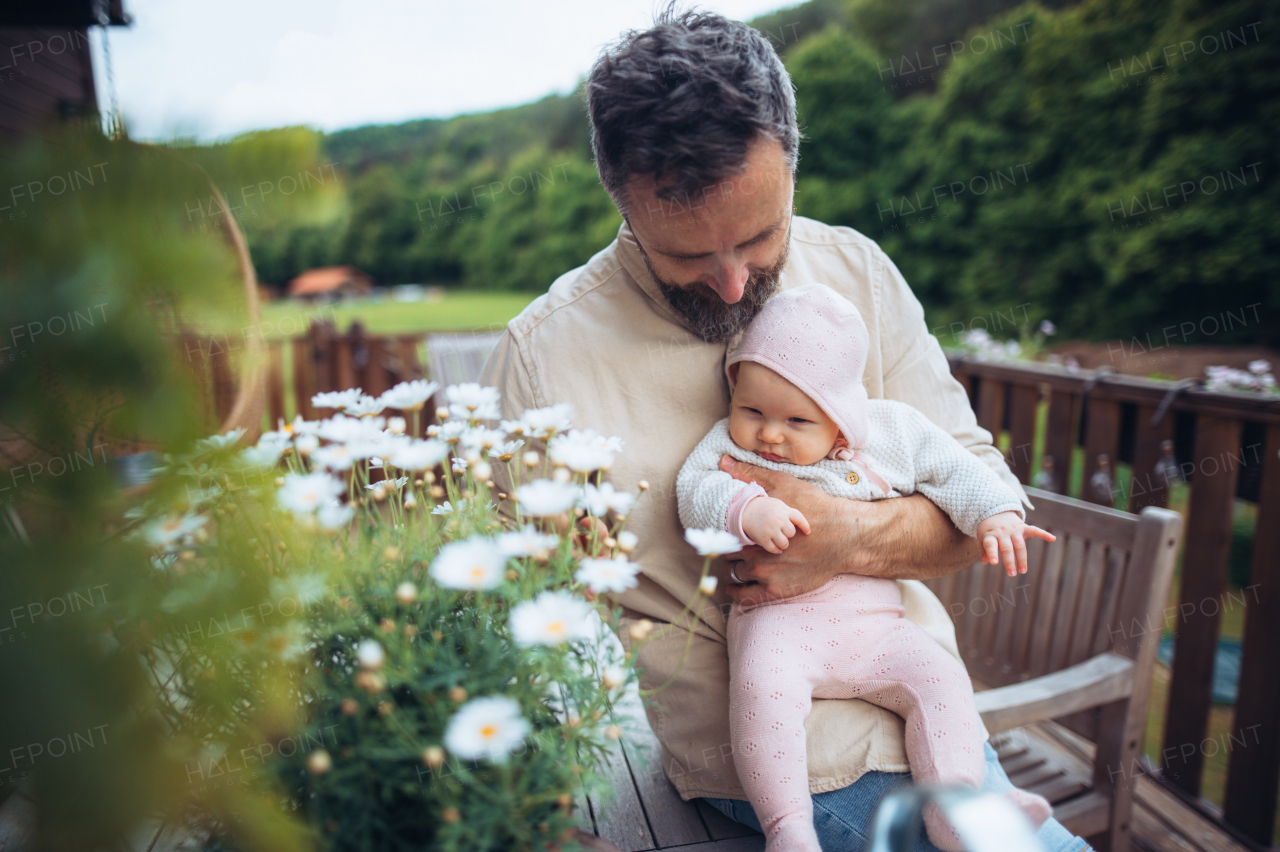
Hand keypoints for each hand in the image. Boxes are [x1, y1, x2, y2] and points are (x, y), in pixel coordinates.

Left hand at [719, 455, 853, 605]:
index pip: (725, 536)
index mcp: (753, 531)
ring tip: (739, 565)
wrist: (845, 536)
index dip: (726, 533)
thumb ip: (751, 474)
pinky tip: (737, 587)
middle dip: (730, 552)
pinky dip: (738, 593)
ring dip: (734, 571)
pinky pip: (746, 598)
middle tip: (736, 548)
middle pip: (729, 557)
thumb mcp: (783, 484)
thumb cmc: (816, 507)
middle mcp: (755, 556)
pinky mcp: (778, 592)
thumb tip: (724, 461)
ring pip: (735, 577)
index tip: (731, 532)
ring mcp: (766, 577)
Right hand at [741, 495, 809, 553]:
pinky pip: (774, 549)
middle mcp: (778, 520)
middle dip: (788, 533)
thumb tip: (804, 526)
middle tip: (782, 531)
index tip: (807, 532)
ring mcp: (770, 530)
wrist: (745, 510)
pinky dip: (777, 550)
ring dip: (784, 544)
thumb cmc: (765, 508)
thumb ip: (789, 513)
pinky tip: (777, 548)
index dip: (805, 526)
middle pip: (792, 533)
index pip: (799, 519)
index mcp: (783, 510)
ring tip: (781, 541)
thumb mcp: (778, 505)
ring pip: (785, 543)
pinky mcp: (762, 539)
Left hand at [975, 511, 1055, 576]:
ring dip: (1022, 559)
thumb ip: (985, 550)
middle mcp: (1002, 532)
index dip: (992, 553)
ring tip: (1023, 571)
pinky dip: (1044, 534)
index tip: (994, 563)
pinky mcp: (1023, 527)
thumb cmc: (989, 530)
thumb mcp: (982, 537)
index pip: (990, 545)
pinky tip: (1052, 538)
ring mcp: (1014, 530)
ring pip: (1019, 545)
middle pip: (1007, 548)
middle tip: (1011, 574)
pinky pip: (1034, 530)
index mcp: (991, 534)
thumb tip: (986, 562)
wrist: (996, 511)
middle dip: (1009, 562)